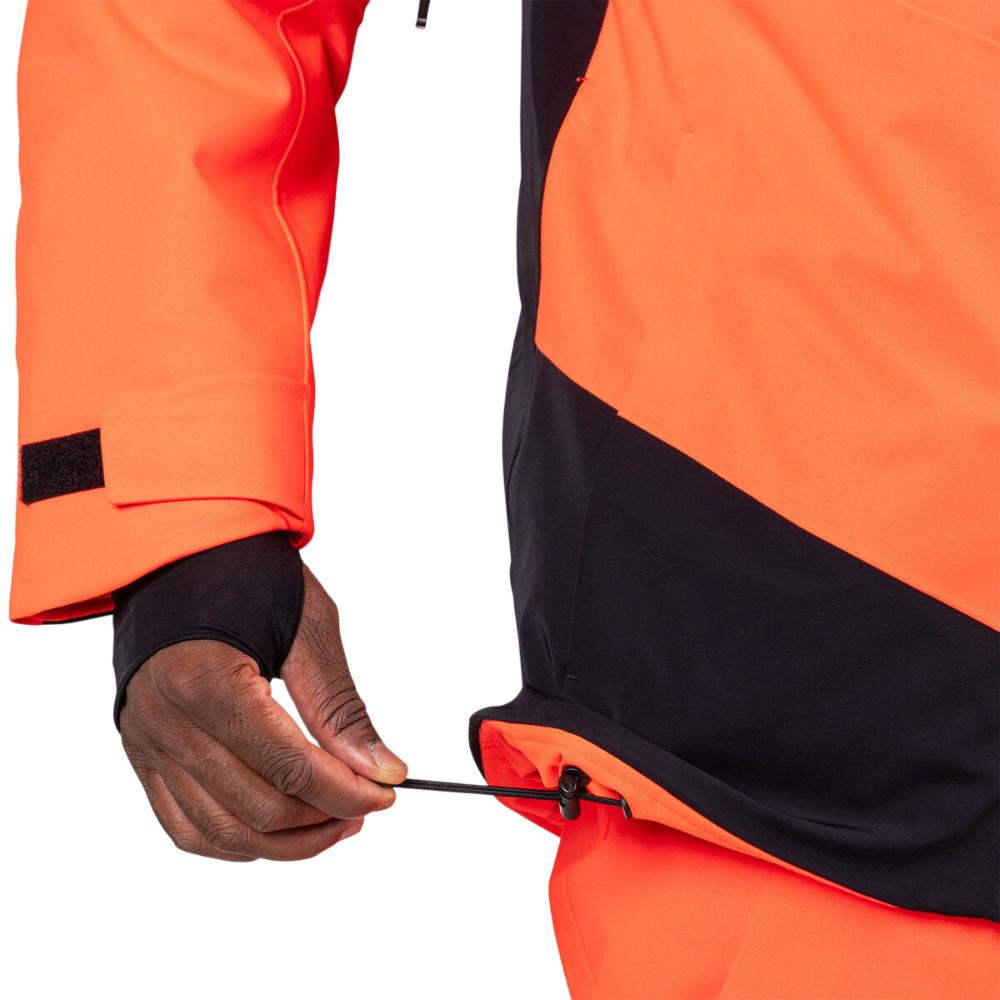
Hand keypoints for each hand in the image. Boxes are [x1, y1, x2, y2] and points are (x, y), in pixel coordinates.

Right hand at [119, 565, 407, 860]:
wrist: (180, 554)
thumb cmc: (246, 575)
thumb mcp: (308, 628)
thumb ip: (340, 705)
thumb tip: (381, 768)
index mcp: (207, 682)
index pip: (287, 766)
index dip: (345, 791)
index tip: (387, 792)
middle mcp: (166, 723)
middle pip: (257, 807)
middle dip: (325, 816)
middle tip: (369, 802)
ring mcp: (148, 745)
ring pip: (222, 832)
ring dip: (288, 842)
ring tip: (335, 822)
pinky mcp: (144, 756)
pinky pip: (187, 827)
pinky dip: (239, 841)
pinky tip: (282, 828)